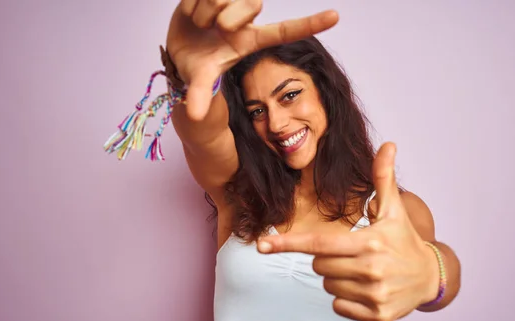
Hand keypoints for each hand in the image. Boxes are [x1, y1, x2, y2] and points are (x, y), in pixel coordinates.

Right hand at [166, 0, 338, 119]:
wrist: (177, 49)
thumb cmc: (198, 66)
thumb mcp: (202, 81)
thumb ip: (200, 95)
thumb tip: (192, 115)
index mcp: (253, 39)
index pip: (287, 30)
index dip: (311, 24)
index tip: (336, 17)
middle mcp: (246, 17)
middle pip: (249, 5)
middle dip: (225, 20)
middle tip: (214, 31)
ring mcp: (232, 0)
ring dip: (204, 14)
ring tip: (200, 25)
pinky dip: (192, 4)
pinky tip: (193, 13)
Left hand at [257, 143, 439, 320]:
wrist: (431, 277)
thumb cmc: (404, 239)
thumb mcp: (394, 209)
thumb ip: (383, 178)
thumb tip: (388, 145)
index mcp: (370, 242)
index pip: (319, 243)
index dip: (288, 243)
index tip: (262, 246)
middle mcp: (371, 270)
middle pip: (318, 265)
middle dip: (327, 258)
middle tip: (353, 253)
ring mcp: (375, 295)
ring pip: (327, 286)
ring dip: (337, 278)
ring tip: (363, 271)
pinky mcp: (377, 317)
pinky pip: (338, 306)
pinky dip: (346, 298)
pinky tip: (366, 289)